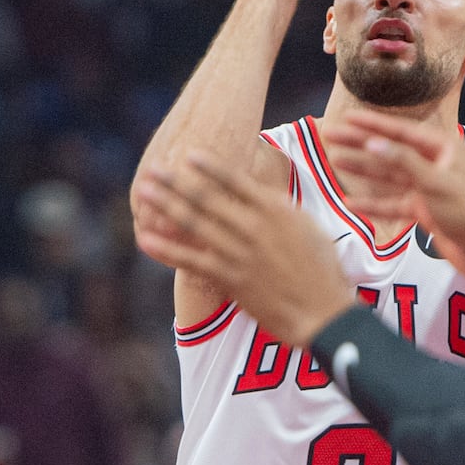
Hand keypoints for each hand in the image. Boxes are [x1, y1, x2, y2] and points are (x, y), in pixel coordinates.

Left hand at [132, 151, 353, 344]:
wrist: (322, 311)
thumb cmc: (322, 269)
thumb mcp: (309, 227)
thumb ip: (280, 209)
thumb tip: (260, 192)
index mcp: (276, 209)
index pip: (236, 180)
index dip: (209, 166)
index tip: (187, 154)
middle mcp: (254, 226)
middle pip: (206, 198)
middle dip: (176, 182)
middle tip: (152, 169)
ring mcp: (239, 252)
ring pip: (194, 224)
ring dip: (165, 206)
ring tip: (143, 193)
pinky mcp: (229, 278)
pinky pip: (190, 261)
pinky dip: (166, 250)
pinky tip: (145, 240)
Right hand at [320, 110, 464, 282]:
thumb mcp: (434, 182)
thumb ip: (403, 161)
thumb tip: (373, 142)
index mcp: (444, 148)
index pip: (402, 131)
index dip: (373, 124)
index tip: (348, 116)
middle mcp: (435, 164)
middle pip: (391, 150)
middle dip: (360, 144)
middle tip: (330, 135)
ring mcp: (428, 187)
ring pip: (389, 176)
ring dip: (363, 170)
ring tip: (335, 161)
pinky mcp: (424, 209)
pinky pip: (394, 203)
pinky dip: (374, 204)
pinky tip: (352, 203)